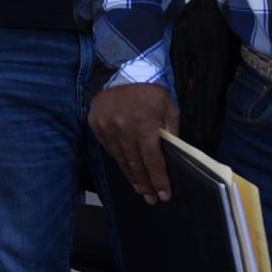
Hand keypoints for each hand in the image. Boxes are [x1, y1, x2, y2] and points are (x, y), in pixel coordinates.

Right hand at [89, 83, 179, 203]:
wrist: (120, 71)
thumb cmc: (149, 90)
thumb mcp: (168, 107)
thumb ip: (171, 130)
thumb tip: (174, 154)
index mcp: (144, 126)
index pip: (153, 160)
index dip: (159, 180)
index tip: (164, 195)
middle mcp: (124, 131)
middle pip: (136, 165)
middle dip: (146, 185)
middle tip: (152, 199)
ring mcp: (108, 130)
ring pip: (122, 161)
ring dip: (133, 178)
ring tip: (141, 191)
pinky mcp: (97, 127)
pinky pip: (110, 150)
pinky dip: (120, 162)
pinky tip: (128, 170)